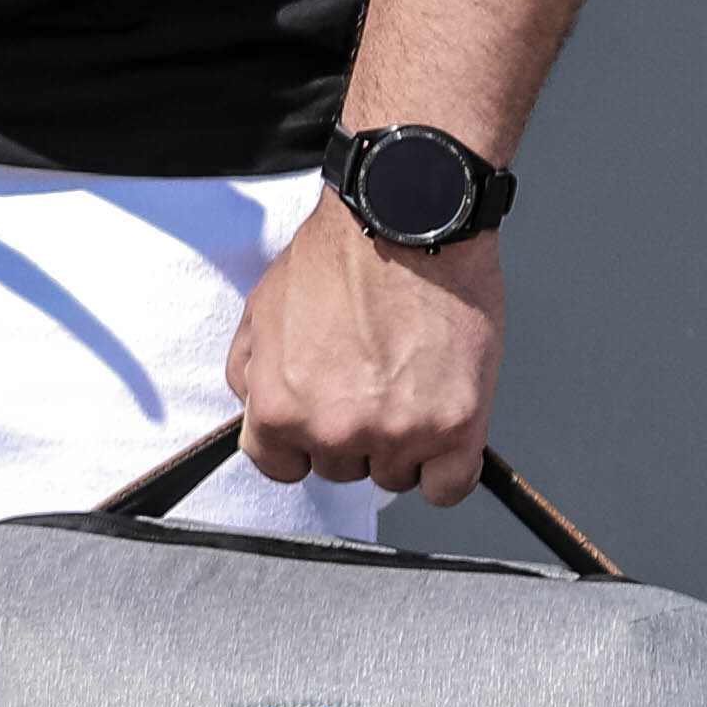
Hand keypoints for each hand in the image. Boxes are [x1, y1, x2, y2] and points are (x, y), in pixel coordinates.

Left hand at [226, 199, 501, 505]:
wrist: (407, 219)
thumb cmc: (340, 255)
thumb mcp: (261, 308)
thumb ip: (250, 371)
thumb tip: (254, 409)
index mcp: (280, 409)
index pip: (280, 466)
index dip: (302, 440)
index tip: (321, 419)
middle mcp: (335, 431)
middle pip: (341, 469)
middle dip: (353, 434)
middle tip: (373, 381)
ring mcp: (398, 434)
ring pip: (396, 475)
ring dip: (403, 443)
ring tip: (411, 382)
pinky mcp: (456, 428)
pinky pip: (448, 488)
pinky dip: (448, 465)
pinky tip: (444, 426)